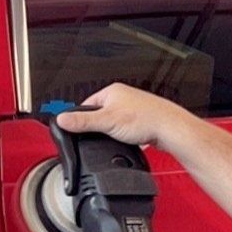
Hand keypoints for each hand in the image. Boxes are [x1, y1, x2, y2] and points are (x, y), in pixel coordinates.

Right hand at [55, 83, 190, 151]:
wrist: (170, 128)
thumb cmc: (145, 119)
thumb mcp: (106, 122)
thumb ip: (82, 122)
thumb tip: (62, 119)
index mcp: (111, 91)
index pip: (86, 105)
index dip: (81, 120)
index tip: (78, 131)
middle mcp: (122, 97)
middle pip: (99, 115)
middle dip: (99, 127)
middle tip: (101, 136)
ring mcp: (132, 108)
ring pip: (113, 122)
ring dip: (113, 132)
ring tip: (118, 137)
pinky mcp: (140, 119)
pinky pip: (125, 128)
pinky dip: (125, 135)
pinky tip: (128, 139)